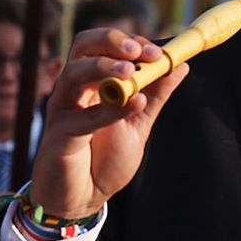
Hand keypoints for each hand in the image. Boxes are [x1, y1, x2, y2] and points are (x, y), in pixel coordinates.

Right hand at [28, 29, 189, 218]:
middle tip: (139, 52)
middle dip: (112, 41)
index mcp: (92, 82)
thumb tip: (181, 65)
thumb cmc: (104, 160)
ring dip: (104, 67)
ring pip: (73, 73)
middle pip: (82, 45)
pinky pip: (82, 117)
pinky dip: (108, 109)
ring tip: (131, 72)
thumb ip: (156, 95)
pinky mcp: (59, 135)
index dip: (131, 43)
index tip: (158, 52)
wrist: (84, 199)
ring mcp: (64, 110)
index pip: (104, 45)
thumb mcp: (139, 124)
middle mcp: (74, 90)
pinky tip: (133, 104)